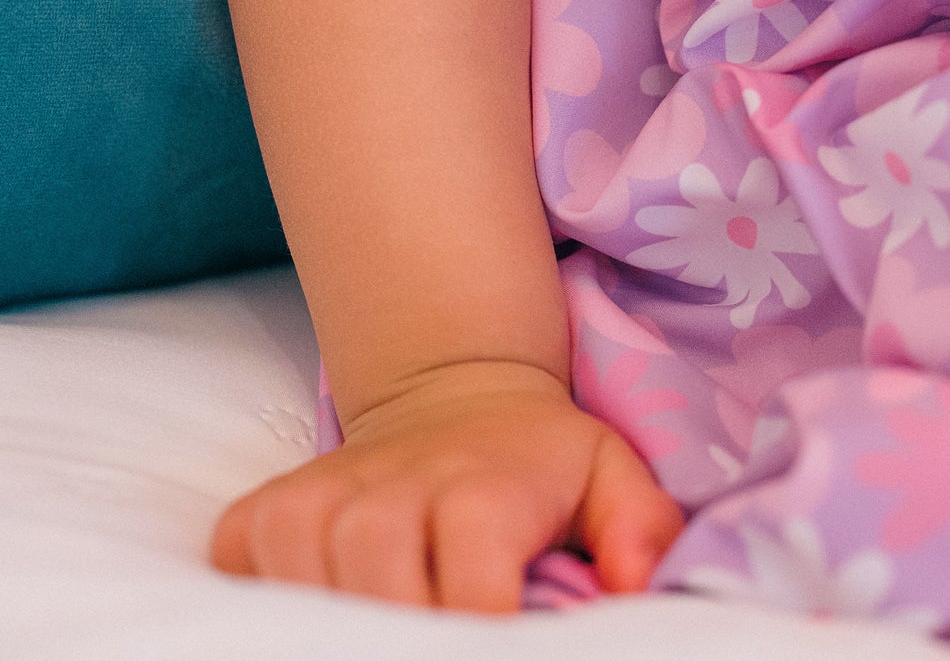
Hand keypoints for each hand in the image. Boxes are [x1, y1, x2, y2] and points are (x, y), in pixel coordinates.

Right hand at [210, 359, 684, 611]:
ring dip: (330, 618)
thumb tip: (631, 585)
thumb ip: (638, 528)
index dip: (477, 635)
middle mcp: (397, 483)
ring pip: (300, 571)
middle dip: (399, 637)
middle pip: (373, 586)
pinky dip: (259, 588)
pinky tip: (307, 606)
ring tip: (376, 632)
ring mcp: (327, 488)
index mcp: (484, 489)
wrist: (457, 386)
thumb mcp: (608, 474)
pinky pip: (240, 552)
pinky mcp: (273, 498)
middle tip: (431, 646)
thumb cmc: (538, 460)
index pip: (468, 588)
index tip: (495, 644)